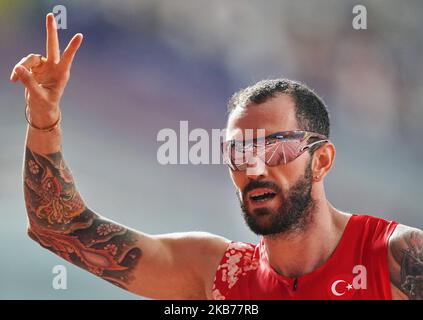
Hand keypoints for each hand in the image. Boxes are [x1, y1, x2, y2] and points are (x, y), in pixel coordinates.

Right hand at [10, 13, 82, 127]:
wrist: (41, 108)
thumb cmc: (45, 104)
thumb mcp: (38, 96)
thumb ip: (29, 82)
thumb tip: (18, 69)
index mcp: (61, 74)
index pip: (67, 58)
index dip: (73, 47)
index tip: (80, 36)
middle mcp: (53, 67)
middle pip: (51, 45)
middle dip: (50, 30)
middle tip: (50, 15)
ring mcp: (44, 66)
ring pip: (30, 58)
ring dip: (22, 66)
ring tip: (15, 79)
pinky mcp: (35, 67)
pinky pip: (23, 64)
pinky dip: (18, 71)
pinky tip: (13, 80)